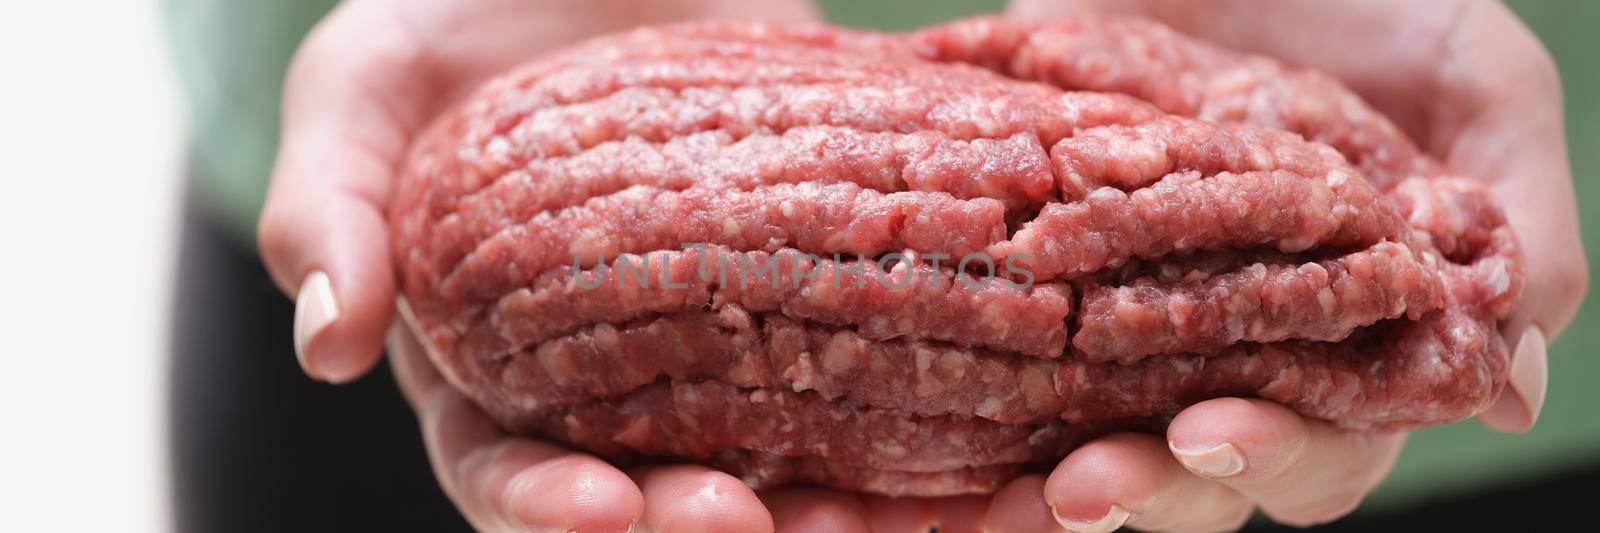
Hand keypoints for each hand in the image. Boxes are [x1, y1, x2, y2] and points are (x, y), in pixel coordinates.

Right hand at [255, 1, 881, 530]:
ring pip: (765, 442)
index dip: (543, 504)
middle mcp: (605, 363)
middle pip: (645, 482)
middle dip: (686, 521)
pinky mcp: (804, 259)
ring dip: (808, 496)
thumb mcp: (360, 88)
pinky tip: (946, 420)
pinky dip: (901, 389)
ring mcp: (715, 315)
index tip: (599, 508)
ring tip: (855, 512)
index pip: (504, 465)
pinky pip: (858, 340)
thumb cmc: (444, 18)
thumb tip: (325, 347)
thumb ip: (329, 207)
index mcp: (484, 356)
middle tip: (743, 522)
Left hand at [1002, 0, 1585, 529]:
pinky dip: (965, 371)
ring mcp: (1125, 295)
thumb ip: (1515, 217)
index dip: (1277, 457)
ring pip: (1087, 426)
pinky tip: (930, 396)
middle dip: (1149, 487)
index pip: (1324, 441)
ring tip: (1018, 481)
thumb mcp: (1473, 73)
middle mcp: (1232, 332)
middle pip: (1194, 466)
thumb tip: (1513, 394)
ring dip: (1048, 469)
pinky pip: (994, 333)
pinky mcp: (1040, 250)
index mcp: (1347, 324)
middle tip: (1088, 485)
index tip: (1214, 437)